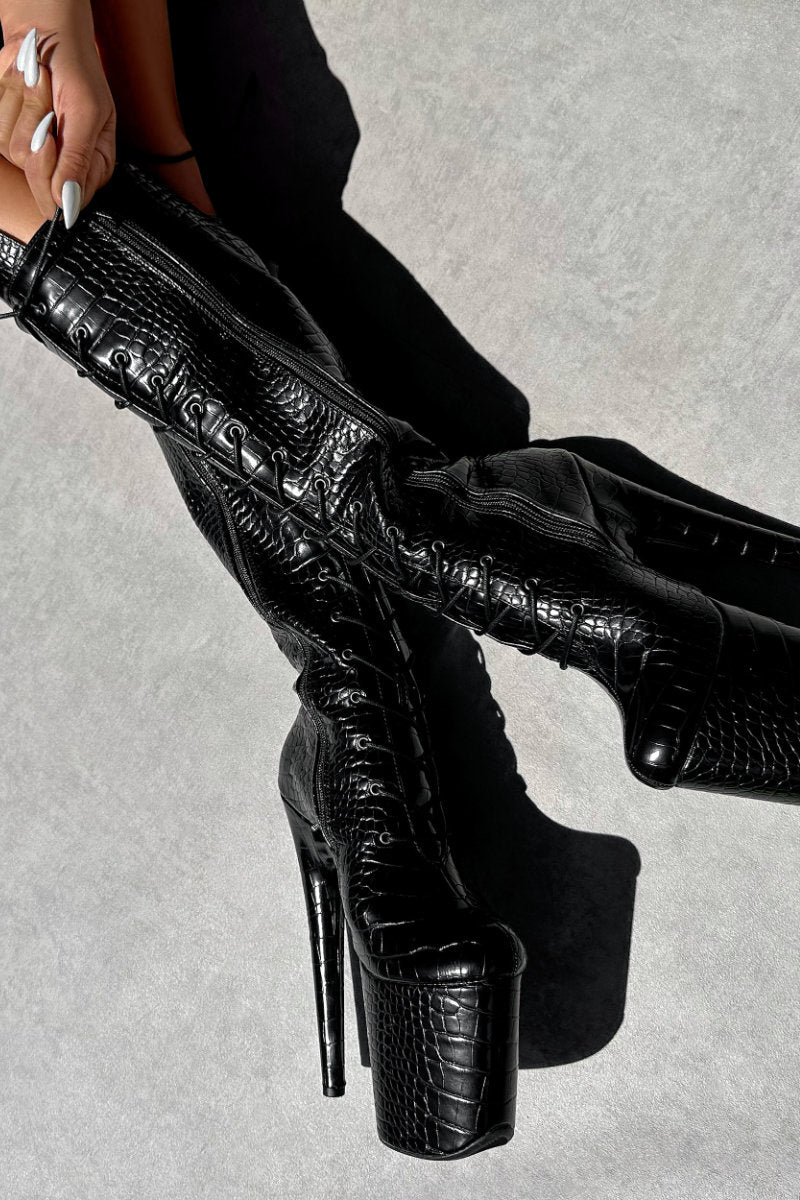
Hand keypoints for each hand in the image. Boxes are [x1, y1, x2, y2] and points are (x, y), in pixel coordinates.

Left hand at [0, 10, 115, 226]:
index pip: (69, 199)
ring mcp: (36, 152)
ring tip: (40, 91)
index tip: (52, 145)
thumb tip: (67, 202)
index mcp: (93, 166)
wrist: (45, 39)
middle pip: (39, 182)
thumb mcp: (87, 113)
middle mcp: (64, 164)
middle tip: (48, 116)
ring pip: (14, 153)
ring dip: (24, 112)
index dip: (55, 180)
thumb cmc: (76, 72)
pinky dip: (8, 103)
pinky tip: (23, 89)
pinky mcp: (11, 135)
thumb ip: (77, 160)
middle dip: (38, 142)